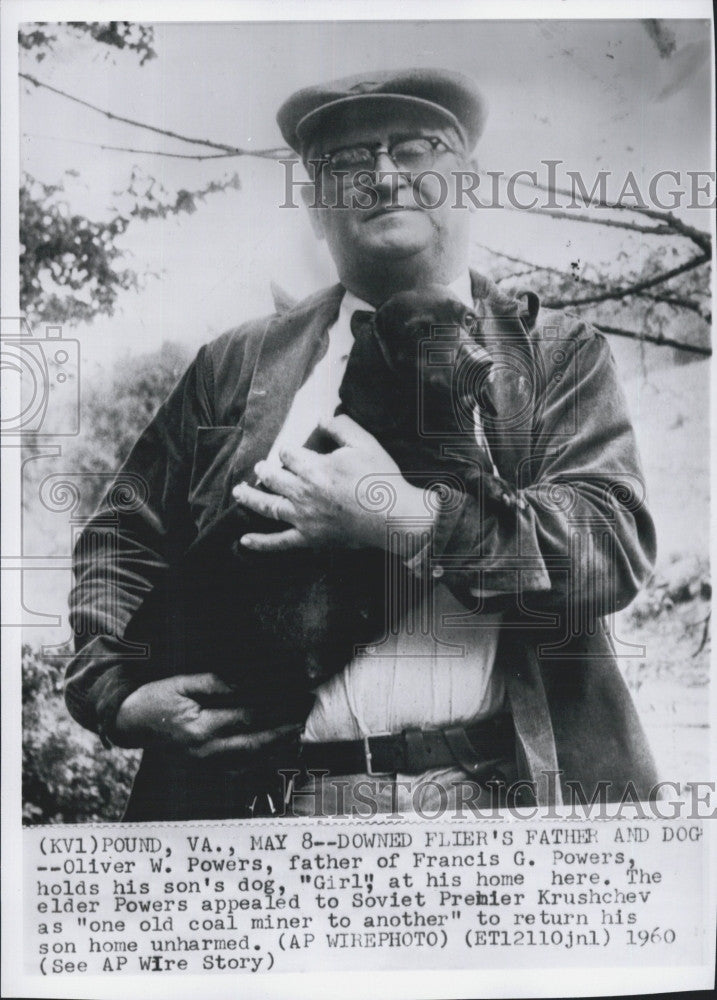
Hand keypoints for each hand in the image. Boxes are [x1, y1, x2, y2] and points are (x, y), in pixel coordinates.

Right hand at [113, 673, 300, 757]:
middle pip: (255, 742)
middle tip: (305, 715)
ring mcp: (206, 762)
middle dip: (283, 729)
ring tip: (298, 732)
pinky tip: (275, 750)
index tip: (293, 696)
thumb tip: (247, 681)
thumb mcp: (181, 683)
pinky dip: (260, 760)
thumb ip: (215, 682)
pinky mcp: (205, 766)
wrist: (130, 723)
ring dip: (277, 747)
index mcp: (200, 727)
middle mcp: (206, 751)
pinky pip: (239, 767)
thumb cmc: (155, 698)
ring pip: (250, 759)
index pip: (247, 716)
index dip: (274, 707)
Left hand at [232, 415, 432, 552]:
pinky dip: (261, 543)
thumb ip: (341, 427)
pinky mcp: (309, 538)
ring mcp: (304, 517)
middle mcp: (303, 492)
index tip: (288, 454)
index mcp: (315, 467)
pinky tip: (244, 541)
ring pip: (268, 506)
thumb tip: (322, 417)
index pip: (288, 455)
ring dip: (250, 498)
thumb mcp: (365, 444)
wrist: (393, 516)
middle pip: (273, 478)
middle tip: (259, 469)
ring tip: (238, 492)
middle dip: (264, 471)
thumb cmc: (380, 478)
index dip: (286, 452)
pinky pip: (280, 542)